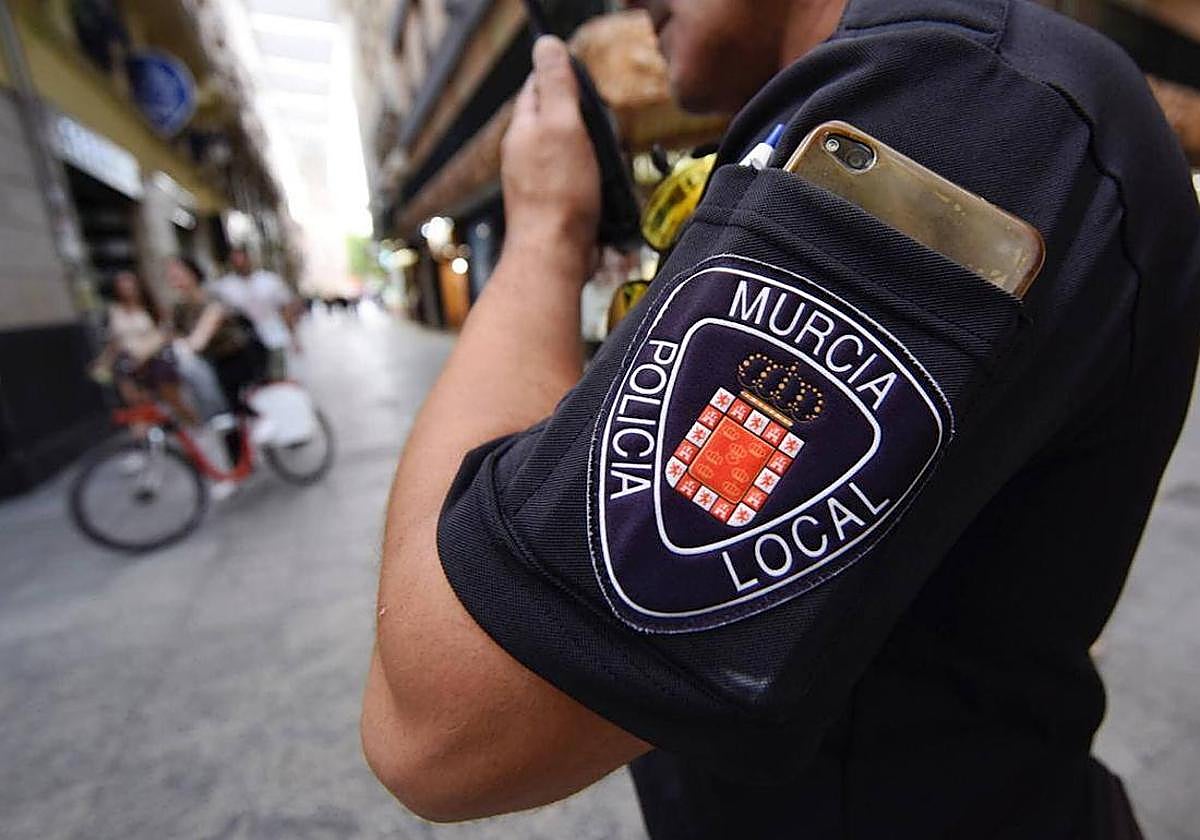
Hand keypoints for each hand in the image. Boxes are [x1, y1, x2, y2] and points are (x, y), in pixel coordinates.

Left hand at [501, 37, 601, 263]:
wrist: (556, 254)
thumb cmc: (558, 194)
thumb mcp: (562, 125)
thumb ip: (556, 86)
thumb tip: (547, 46)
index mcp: (523, 130)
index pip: (536, 87)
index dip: (560, 76)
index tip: (582, 78)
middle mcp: (525, 155)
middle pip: (554, 120)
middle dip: (580, 117)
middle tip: (600, 121)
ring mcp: (538, 183)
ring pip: (568, 152)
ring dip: (590, 151)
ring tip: (605, 158)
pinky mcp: (555, 206)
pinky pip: (577, 182)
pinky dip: (593, 180)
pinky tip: (604, 187)